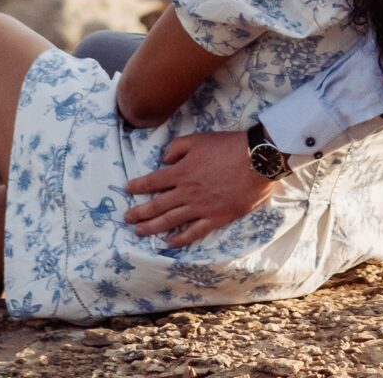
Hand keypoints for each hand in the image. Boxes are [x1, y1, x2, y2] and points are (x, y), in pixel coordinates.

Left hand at [123, 130, 275, 246]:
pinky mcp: (215, 218)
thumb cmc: (228, 146)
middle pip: (156, 205)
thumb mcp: (199, 139)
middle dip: (139, 212)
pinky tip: (169, 243)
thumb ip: (177, 148)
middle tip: (126, 218)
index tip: (127, 189)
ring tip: (138, 232)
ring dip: (151, 228)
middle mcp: (186, 192)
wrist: (256, 160)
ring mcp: (200, 208)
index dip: (138, 186)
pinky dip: (179, 239)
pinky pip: (193, 232)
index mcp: (181, 172)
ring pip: (170, 221)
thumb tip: (163, 160)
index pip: (153, 182)